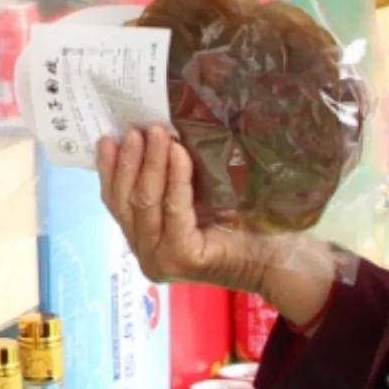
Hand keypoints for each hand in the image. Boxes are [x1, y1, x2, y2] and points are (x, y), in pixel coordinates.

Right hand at [97, 126, 261, 288]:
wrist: (279, 258)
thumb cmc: (244, 226)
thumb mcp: (196, 200)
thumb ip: (169, 184)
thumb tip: (150, 136)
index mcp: (146, 241)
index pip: (117, 204)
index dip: (110, 170)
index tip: (109, 137)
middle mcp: (147, 255)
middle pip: (125, 202)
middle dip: (129, 161)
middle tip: (137, 129)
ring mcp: (160, 260)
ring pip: (145, 203)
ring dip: (150, 163)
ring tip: (156, 132)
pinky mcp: (180, 258)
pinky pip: (172, 208)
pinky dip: (175, 178)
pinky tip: (179, 153)